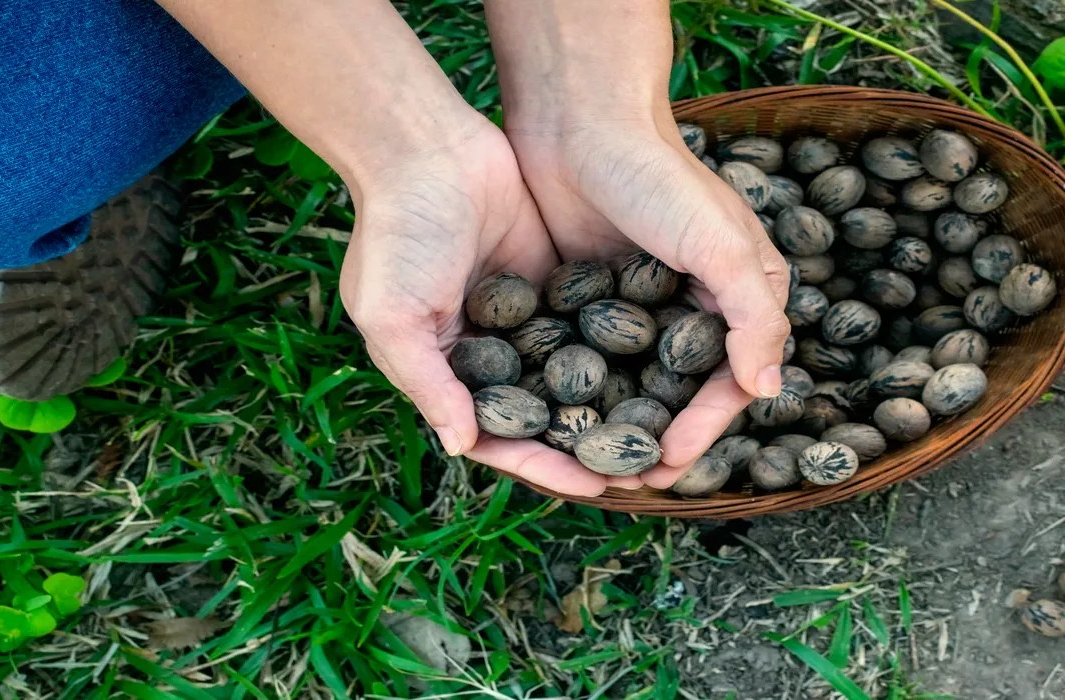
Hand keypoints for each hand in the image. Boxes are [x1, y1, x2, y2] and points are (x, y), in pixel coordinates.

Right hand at [339, 121, 642, 496]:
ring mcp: (529, 319)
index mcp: (449, 373)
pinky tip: (671, 368)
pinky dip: (627, 349)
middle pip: (550, 416)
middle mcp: (492, 355)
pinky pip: (597, 326)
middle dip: (593, 447)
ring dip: (617, 407)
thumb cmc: (397, 233)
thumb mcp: (393, 314)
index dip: (546, 466)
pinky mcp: (559, 282)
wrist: (426, 146)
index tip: (595, 487)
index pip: (503, 439)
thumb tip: (460, 446)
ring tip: (669, 433)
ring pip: (580, 377)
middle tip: (647, 473)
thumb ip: (428, 382)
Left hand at [508, 120, 792, 487]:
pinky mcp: (591, 297)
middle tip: (631, 480)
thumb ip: (754, 318)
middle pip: (683, 390)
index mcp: (740, 293)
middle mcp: (694, 304)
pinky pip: (592, 357)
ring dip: (621, 424)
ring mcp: (640, 303)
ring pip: (636, 381)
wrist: (581, 121)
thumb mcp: (720, 245)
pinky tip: (561, 423)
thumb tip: (771, 391)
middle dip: (661, 437)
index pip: (731, 379)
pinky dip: (583, 391)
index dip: (704, 426)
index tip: (670, 463)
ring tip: (595, 464)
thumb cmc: (660, 179)